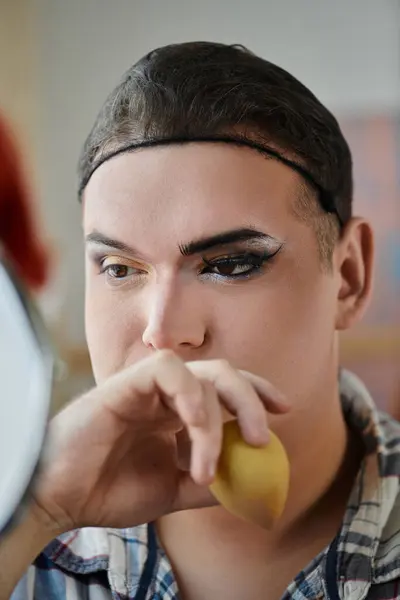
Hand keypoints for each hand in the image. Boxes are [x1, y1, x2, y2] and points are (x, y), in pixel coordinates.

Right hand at [32, 351, 288, 534]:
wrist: (60, 497)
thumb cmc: (108, 491)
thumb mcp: (171, 491)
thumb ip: (209, 483)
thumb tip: (249, 480)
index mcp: (175, 412)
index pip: (223, 388)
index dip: (256, 393)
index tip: (285, 409)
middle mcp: (165, 393)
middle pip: (222, 373)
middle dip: (251, 398)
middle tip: (262, 437)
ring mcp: (147, 384)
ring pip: (203, 373)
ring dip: (217, 419)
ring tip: (207, 466)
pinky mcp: (128, 380)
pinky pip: (171, 372)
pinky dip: (192, 403)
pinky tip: (193, 437)